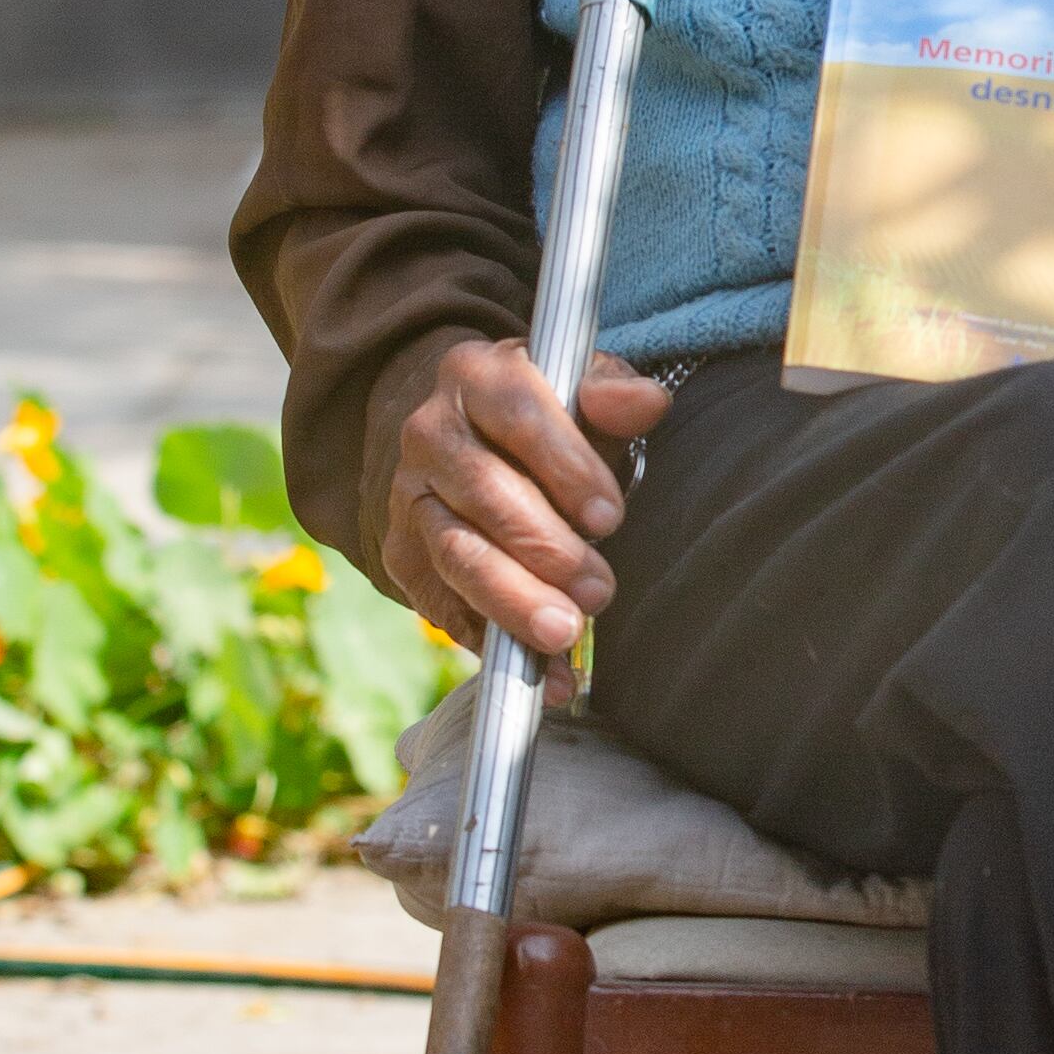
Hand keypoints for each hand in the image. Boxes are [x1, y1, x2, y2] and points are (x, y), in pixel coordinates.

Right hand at [379, 338, 669, 659]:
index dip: (566, 468)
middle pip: (484, 494)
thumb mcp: (578, 394)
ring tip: (564, 633)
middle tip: (599, 591)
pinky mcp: (405, 558)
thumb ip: (614, 396)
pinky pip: (447, 609)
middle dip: (546, 548)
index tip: (610, 517)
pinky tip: (545, 676)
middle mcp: (430, 434)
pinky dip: (497, 647)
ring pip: (457, 555)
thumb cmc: (543, 421)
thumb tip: (649, 402)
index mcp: (476, 377)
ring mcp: (410, 499)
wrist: (466, 440)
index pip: (518, 416)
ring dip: (513, 601)